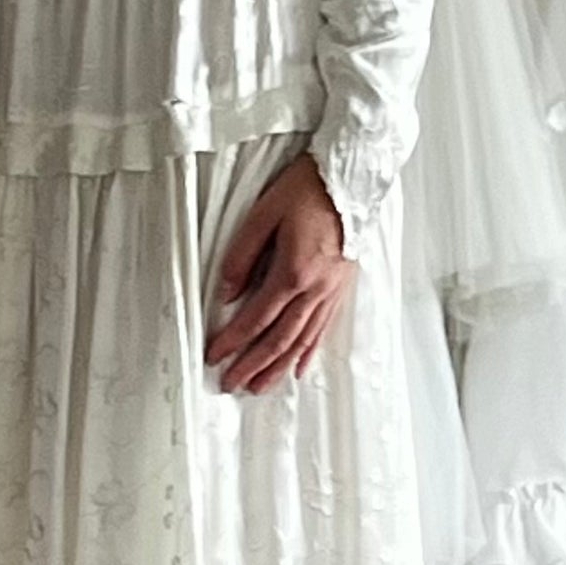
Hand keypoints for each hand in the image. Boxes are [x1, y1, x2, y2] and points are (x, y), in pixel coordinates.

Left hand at [205, 155, 355, 395]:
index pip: (256, 319)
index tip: (214, 356)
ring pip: (301, 341)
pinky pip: (323, 329)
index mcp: (292, 271)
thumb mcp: (264, 213)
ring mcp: (330, 292)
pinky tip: (298, 368)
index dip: (232, 341)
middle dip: (251, 365)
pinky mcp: (340, 288)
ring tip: (258, 387)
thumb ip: (242, 255)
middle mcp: (314, 289)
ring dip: (277, 368)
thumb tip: (227, 293)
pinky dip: (309, 352)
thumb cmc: (308, 188)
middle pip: (278, 339)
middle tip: (230, 384)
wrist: (351, 177)